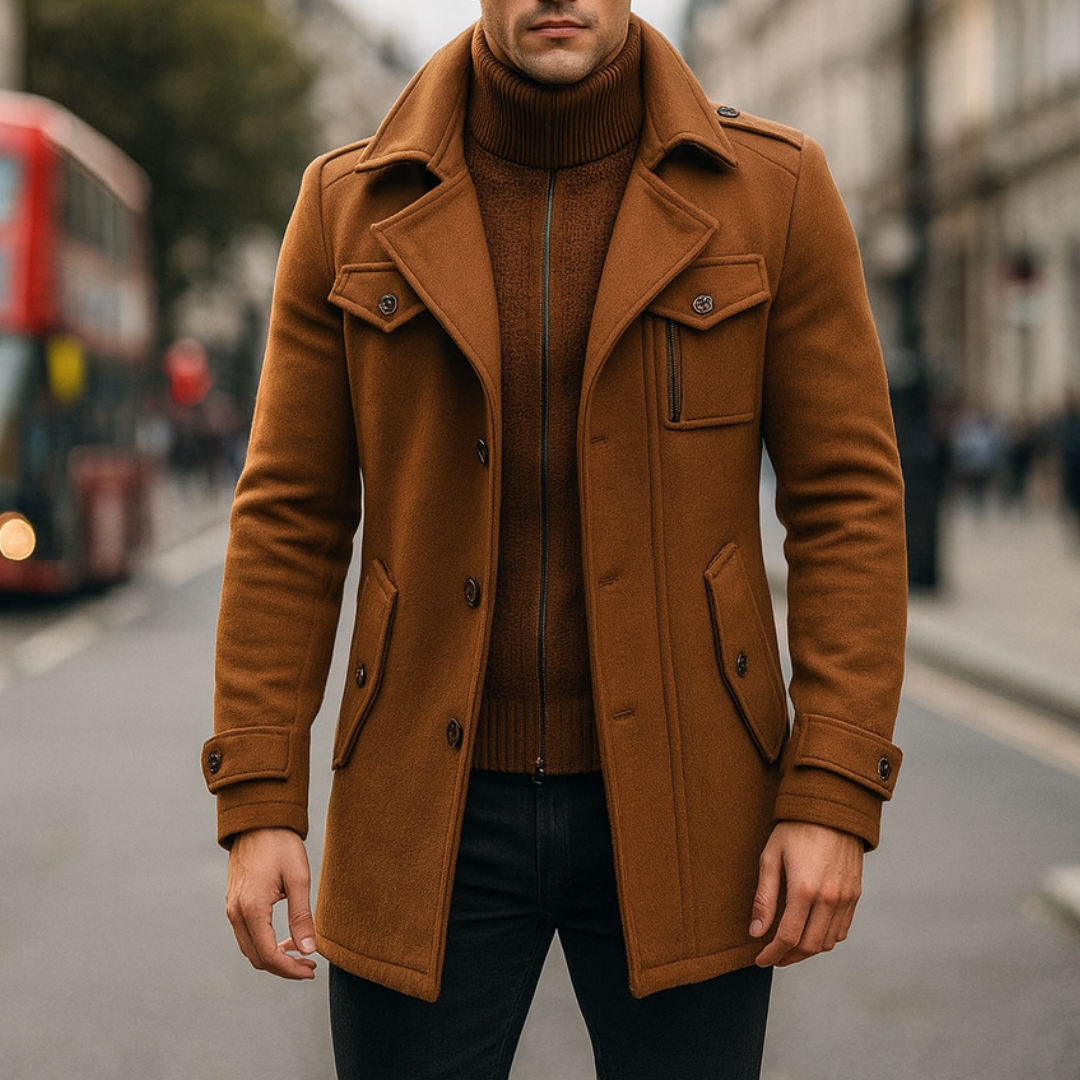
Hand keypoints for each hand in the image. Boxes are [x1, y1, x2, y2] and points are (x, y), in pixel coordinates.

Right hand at [225, 827, 317, 979]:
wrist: (258, 819)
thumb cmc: (281, 844)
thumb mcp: (298, 879)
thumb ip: (302, 917)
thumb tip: (309, 950)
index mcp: (252, 909)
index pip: (269, 956)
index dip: (290, 969)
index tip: (311, 970)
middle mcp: (236, 913)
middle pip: (257, 957)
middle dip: (283, 967)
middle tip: (310, 965)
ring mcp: (232, 908)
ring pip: (250, 948)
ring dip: (274, 957)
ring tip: (300, 953)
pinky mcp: (234, 902)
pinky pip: (246, 934)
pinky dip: (264, 943)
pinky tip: (284, 938)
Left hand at [750, 821, 862, 967]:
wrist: (832, 808)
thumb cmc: (796, 828)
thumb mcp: (770, 857)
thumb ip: (764, 897)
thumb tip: (757, 930)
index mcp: (804, 889)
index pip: (788, 937)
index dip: (772, 954)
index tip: (760, 959)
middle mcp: (829, 898)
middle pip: (810, 946)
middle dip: (789, 957)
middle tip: (773, 956)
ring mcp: (846, 898)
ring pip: (828, 942)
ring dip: (808, 950)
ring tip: (789, 946)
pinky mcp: (855, 894)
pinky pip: (842, 929)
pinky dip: (826, 938)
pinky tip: (811, 933)